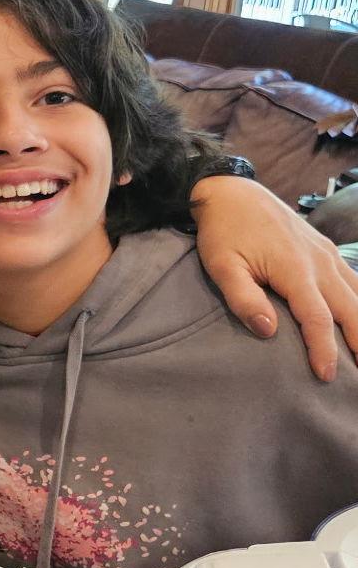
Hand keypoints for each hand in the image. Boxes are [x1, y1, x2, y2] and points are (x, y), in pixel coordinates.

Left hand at [193, 176, 357, 379]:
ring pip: (357, 294)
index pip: (317, 318)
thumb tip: (269, 331)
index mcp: (295, 269)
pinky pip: (353, 279)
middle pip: (351, 308)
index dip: (324, 349)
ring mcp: (327, 254)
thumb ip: (243, 299)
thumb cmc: (223, 232)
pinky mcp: (326, 249)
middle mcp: (320, 262)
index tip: (326, 375)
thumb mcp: (222, 266)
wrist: (232, 192)